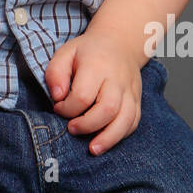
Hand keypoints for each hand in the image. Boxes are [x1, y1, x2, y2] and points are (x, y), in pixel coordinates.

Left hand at [44, 30, 142, 154]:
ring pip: (125, 119)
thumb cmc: (88, 52)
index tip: (58, 107)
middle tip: (71, 129)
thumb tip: (57, 97)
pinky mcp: (137, 100)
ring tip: (93, 149)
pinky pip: (133, 122)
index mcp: (97, 66)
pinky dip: (121, 135)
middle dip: (87, 125)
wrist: (120, 42)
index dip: (67, 108)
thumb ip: (56, 73)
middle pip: (107, 109)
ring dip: (108, 138)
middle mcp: (117, 80)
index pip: (83, 95)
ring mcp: (130, 91)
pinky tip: (107, 141)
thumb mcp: (66, 53)